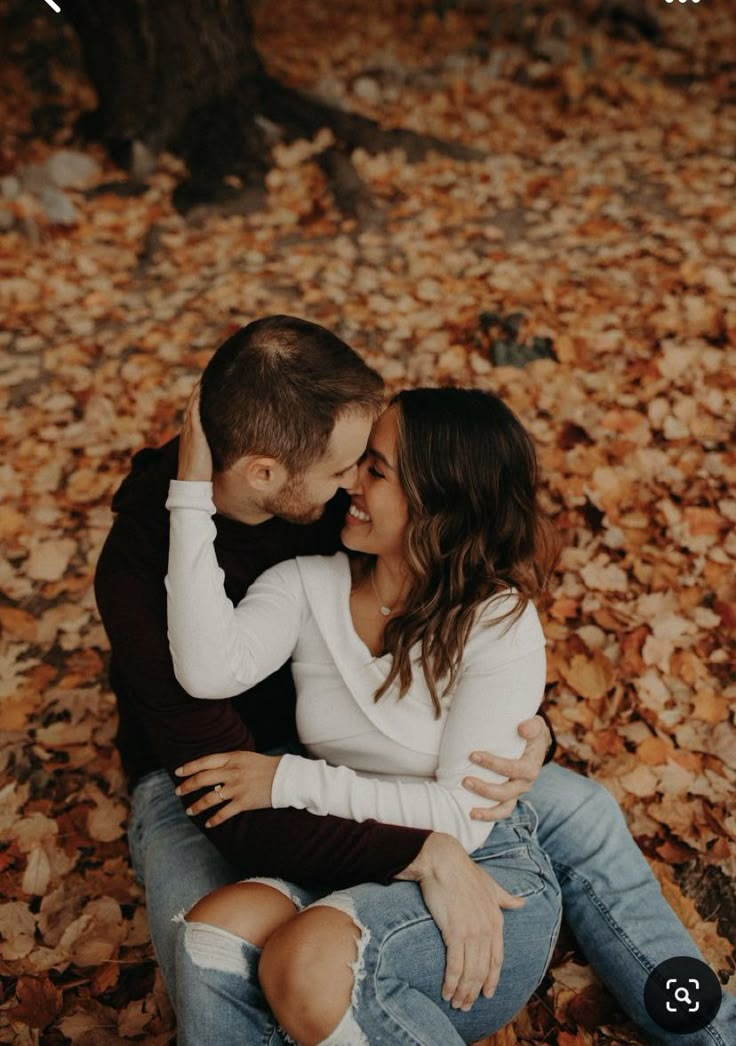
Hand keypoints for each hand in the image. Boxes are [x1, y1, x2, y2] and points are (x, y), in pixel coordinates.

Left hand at [174, 751, 281, 826]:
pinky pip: (223, 813)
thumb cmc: (267, 766)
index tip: (178, 772)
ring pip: (209, 798)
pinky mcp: (244, 802)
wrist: (286, 777)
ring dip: (197, 805)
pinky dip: (214, 820)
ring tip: (189, 810)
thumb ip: (229, 762)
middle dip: (187, 786)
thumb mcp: (246, 757)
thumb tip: (211, 772)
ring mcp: (237, 788)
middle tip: (178, 791)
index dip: (189, 767)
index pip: (205, 761)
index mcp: (233, 758)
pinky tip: (208, 824)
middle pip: (202, 779)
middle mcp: (232, 772)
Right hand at [178, 384, 213, 480]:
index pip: (194, 411)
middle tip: (205, 376)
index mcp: (190, 433)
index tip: (206, 386)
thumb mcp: (207, 454)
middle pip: (192, 404)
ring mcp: (190, 430)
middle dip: (198, 390)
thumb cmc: (201, 472)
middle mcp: (188, 429)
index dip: (198, 398)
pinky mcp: (195, 434)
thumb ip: (212, 445)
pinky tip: (201, 389)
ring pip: (192, 405)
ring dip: (197, 391)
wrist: (191, 481)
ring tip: (204, 377)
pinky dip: (196, 400)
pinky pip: (194, 412)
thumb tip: (225, 442)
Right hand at [396, 833, 523, 1010]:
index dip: (491, 979)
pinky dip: (451, 982)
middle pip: (482, 970)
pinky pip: (455, 965)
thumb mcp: (491, 885)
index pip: (497, 959)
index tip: (486, 994)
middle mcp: (487, 930)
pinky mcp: (455, 932)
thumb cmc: (464, 873)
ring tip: (456, 1003)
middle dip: (474, 992)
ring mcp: (472, 932)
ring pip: (470, 972)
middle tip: (465, 1006)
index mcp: (497, 920)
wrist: (444, 861)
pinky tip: (446, 991)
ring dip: (463, 992)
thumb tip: (521, 903)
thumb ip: (506, 898)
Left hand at [463, 715, 548, 821]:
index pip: (512, 769)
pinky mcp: (510, 796)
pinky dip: (489, 816)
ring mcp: (517, 791)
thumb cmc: (531, 731)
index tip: (473, 755)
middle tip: (464, 780)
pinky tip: (473, 815)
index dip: (493, 764)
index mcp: (531, 766)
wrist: (536, 742)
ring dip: (487, 810)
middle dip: (485, 788)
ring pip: (504, 807)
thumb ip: (532, 726)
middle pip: (506, 792)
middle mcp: (525, 783)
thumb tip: (522, 729)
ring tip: (470, 809)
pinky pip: (501, 811)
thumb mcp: (536, 725)